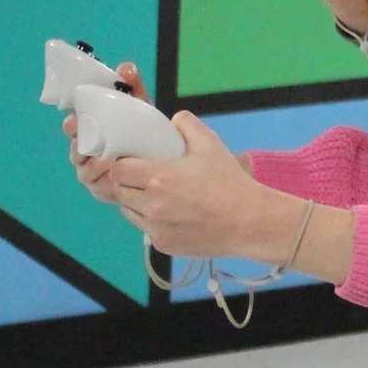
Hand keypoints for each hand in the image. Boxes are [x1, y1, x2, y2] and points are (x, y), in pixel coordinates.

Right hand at [62, 58, 149, 205]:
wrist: (159, 155)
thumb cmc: (141, 128)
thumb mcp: (138, 105)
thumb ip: (132, 86)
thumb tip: (126, 68)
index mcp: (88, 129)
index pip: (72, 126)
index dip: (72, 124)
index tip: (74, 120)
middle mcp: (85, 151)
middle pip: (75, 150)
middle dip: (80, 146)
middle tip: (93, 143)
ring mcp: (92, 172)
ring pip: (85, 170)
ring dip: (94, 165)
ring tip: (108, 160)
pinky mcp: (103, 189)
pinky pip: (99, 188)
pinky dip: (106, 184)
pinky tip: (115, 179)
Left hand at [108, 113, 292, 259]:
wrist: (249, 221)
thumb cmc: (228, 181)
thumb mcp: (210, 143)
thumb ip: (185, 124)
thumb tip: (170, 121)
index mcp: (159, 178)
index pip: (118, 170)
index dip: (122, 163)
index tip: (132, 160)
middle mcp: (151, 206)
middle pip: (119, 191)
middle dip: (126, 182)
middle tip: (143, 176)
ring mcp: (155, 229)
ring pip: (128, 212)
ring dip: (135, 201)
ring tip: (155, 195)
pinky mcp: (162, 245)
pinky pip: (145, 229)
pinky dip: (151, 220)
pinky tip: (170, 214)